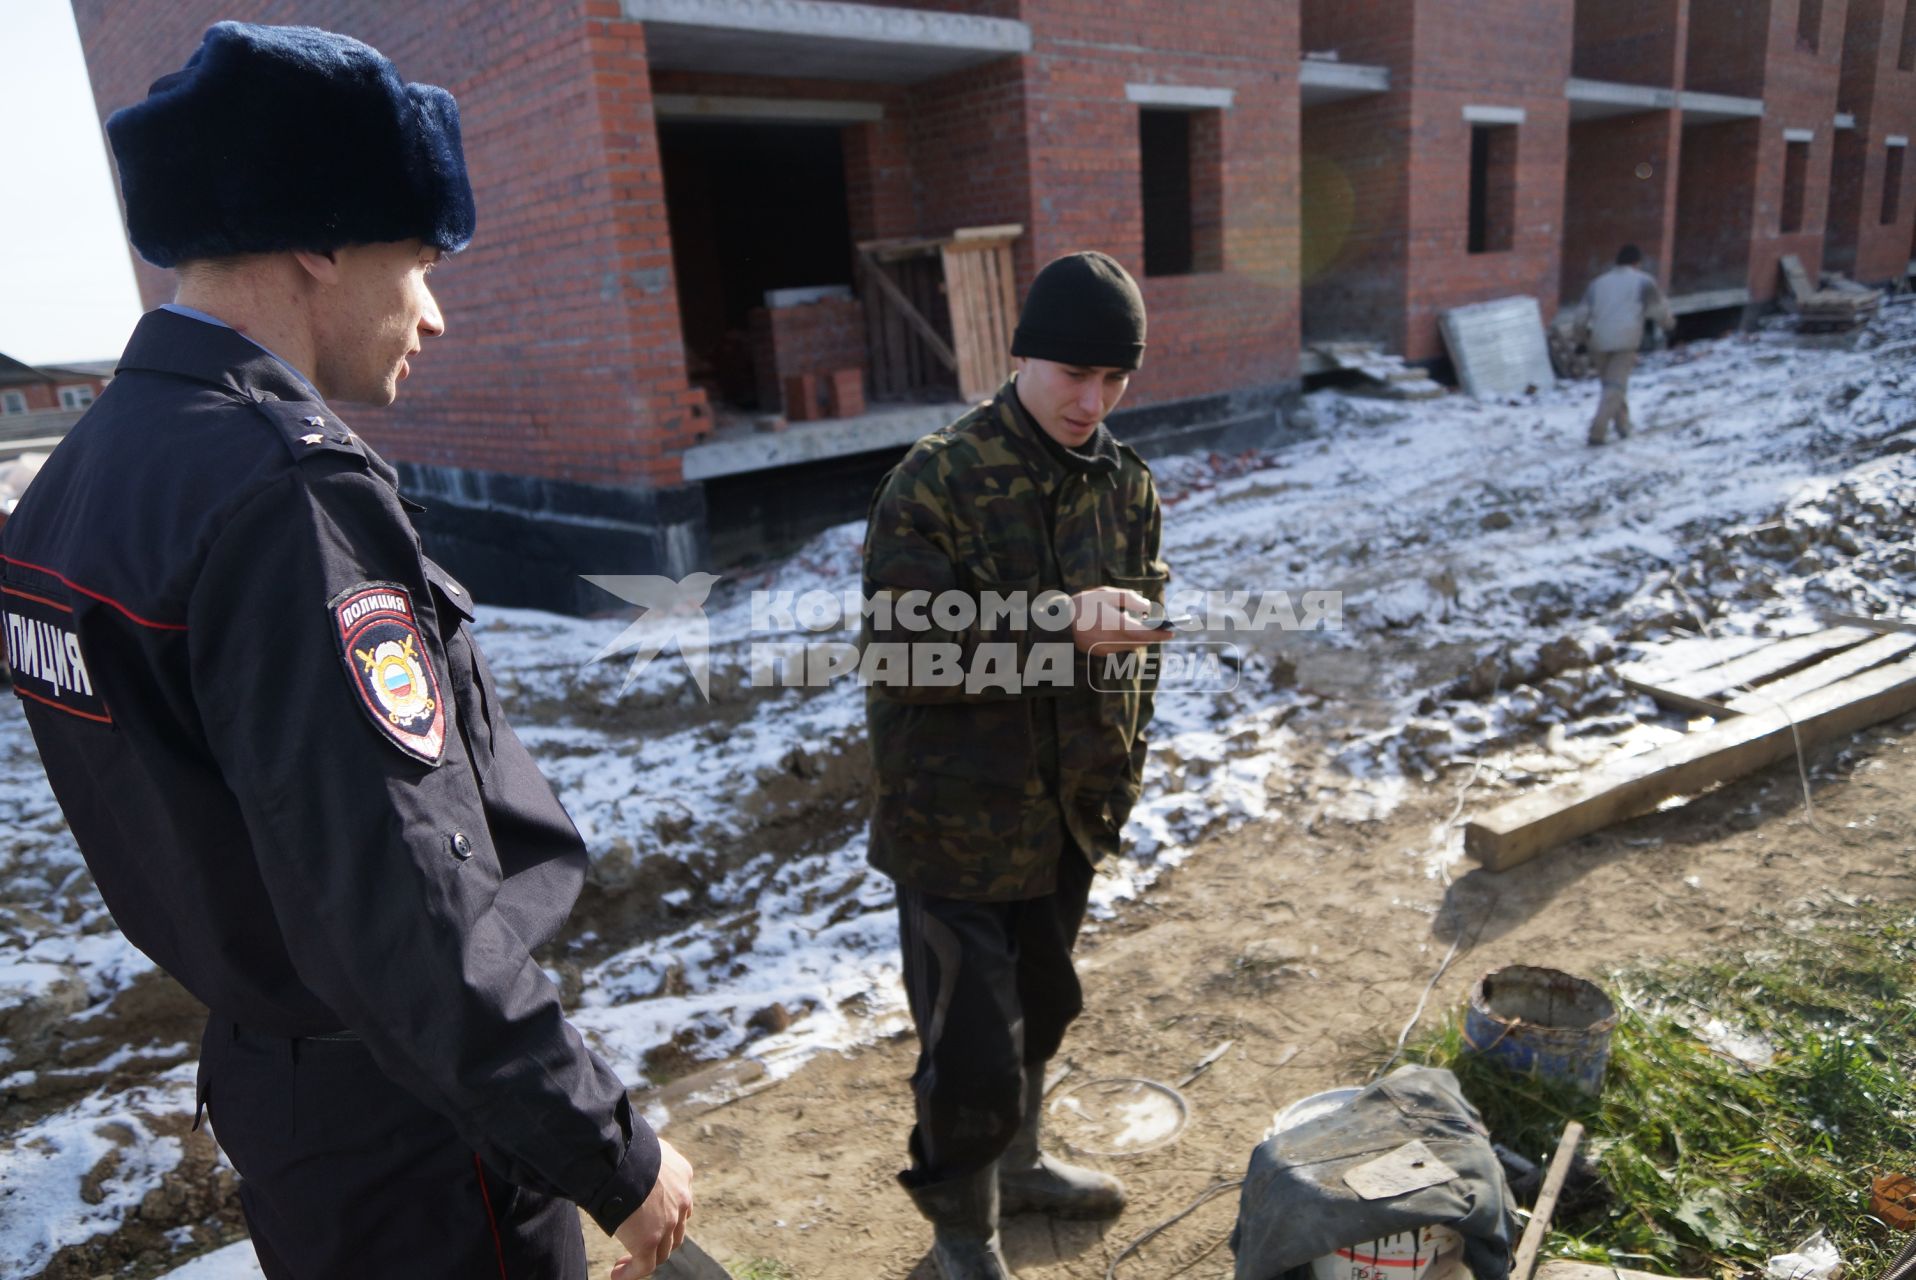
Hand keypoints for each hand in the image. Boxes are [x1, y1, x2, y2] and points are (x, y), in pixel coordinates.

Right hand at [610, 1139, 693, 1277]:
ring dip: (645, 1259)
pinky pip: (645, 1266)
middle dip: (660, 1240)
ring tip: (624, 1264)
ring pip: (663, 1251)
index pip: (680, 1203)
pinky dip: (632, 1273)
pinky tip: (616, 1275)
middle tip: (638, 1245)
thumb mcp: (640, 1147)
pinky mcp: (650, 1239)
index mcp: (682, 1174)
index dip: (666, 1216)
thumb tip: (622, 1158)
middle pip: (677, 1230)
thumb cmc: (619, 1145)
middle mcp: (681, 1198)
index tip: (647, 1221)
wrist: (616, 1155)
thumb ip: (642, 1159)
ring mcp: (668, 1221)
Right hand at [1069, 586, 1168, 652]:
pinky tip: (1120, 630)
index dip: (1160, 633)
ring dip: (1138, 637)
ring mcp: (1105, 649)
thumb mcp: (1107, 593)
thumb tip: (1148, 608)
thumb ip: (1130, 599)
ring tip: (1139, 624)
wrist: (1057, 622)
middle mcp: (1113, 641)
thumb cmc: (1084, 604)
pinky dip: (1125, 640)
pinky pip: (1119, 648)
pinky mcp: (1099, 653)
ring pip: (1131, 646)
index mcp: (1116, 625)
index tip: (1172, 632)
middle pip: (1140, 642)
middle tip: (1160, 628)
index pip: (1145, 633)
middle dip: (1151, 635)